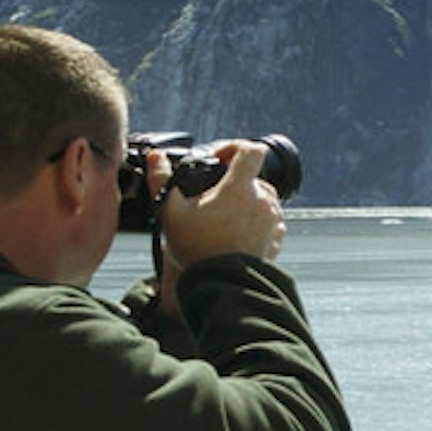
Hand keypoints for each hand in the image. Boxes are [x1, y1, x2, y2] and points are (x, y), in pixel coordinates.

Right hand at [158, 142, 284, 270]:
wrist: (221, 283)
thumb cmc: (197, 249)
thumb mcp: (170, 211)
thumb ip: (162, 180)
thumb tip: (156, 158)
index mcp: (240, 188)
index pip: (251, 150)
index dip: (235, 147)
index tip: (220, 158)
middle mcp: (263, 201)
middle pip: (254, 176)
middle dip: (234, 181)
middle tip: (211, 197)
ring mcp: (273, 220)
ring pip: (262, 198)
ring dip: (244, 201)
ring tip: (220, 217)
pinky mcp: (276, 237)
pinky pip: (267, 219)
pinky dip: (253, 220)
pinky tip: (232, 231)